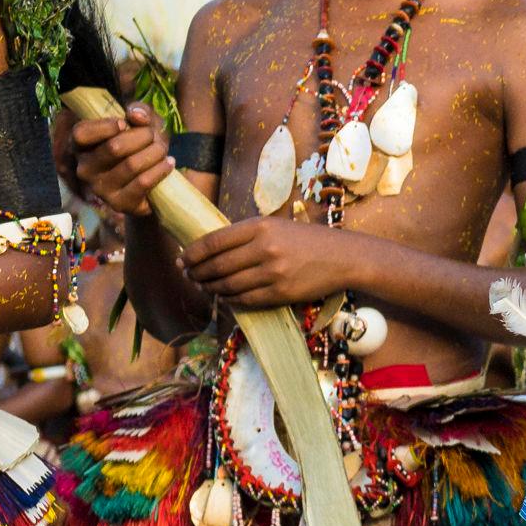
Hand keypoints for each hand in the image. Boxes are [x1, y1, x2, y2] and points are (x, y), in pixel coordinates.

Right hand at [61, 101, 179, 223]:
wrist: (152, 179)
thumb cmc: (140, 142)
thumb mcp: (140, 120)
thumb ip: (138, 110)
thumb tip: (136, 116)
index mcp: (81, 146)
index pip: (81, 134)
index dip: (104, 127)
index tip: (124, 123)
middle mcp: (85, 168)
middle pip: (114, 147)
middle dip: (143, 137)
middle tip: (153, 137)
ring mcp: (100, 189)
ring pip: (131, 164)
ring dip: (154, 152)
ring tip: (162, 149)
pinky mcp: (119, 204)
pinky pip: (143, 183)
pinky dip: (160, 170)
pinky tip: (169, 163)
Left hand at [176, 214, 378, 314]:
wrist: (343, 257)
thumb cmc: (307, 240)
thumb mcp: (276, 226)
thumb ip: (246, 235)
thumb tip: (210, 248)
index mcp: (260, 226)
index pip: (214, 241)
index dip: (193, 252)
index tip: (182, 258)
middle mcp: (264, 248)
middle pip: (217, 265)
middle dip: (197, 272)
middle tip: (188, 275)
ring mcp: (273, 272)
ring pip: (228, 285)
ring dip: (210, 287)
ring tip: (203, 286)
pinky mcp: (281, 292)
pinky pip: (245, 299)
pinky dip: (229, 299)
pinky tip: (223, 297)